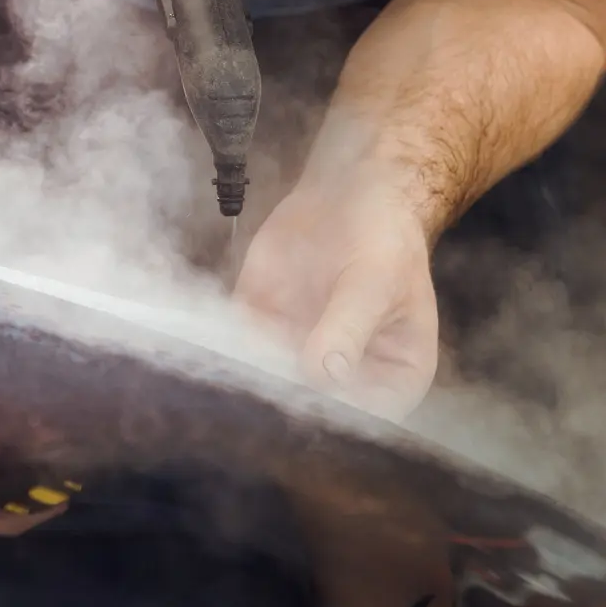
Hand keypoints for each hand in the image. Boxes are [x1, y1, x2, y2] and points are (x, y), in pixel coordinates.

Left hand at [233, 186, 439, 419]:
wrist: (350, 189)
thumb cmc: (384, 237)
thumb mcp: (375, 281)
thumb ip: (348, 328)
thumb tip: (325, 374)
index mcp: (394, 374)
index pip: (369, 417)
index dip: (339, 417)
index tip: (308, 401)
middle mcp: (345, 374)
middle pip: (313, 406)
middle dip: (284, 398)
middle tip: (260, 385)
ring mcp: (300, 351)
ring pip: (269, 379)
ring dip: (246, 375)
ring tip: (234, 365)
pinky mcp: (264, 325)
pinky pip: (238, 345)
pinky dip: (223, 345)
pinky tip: (210, 340)